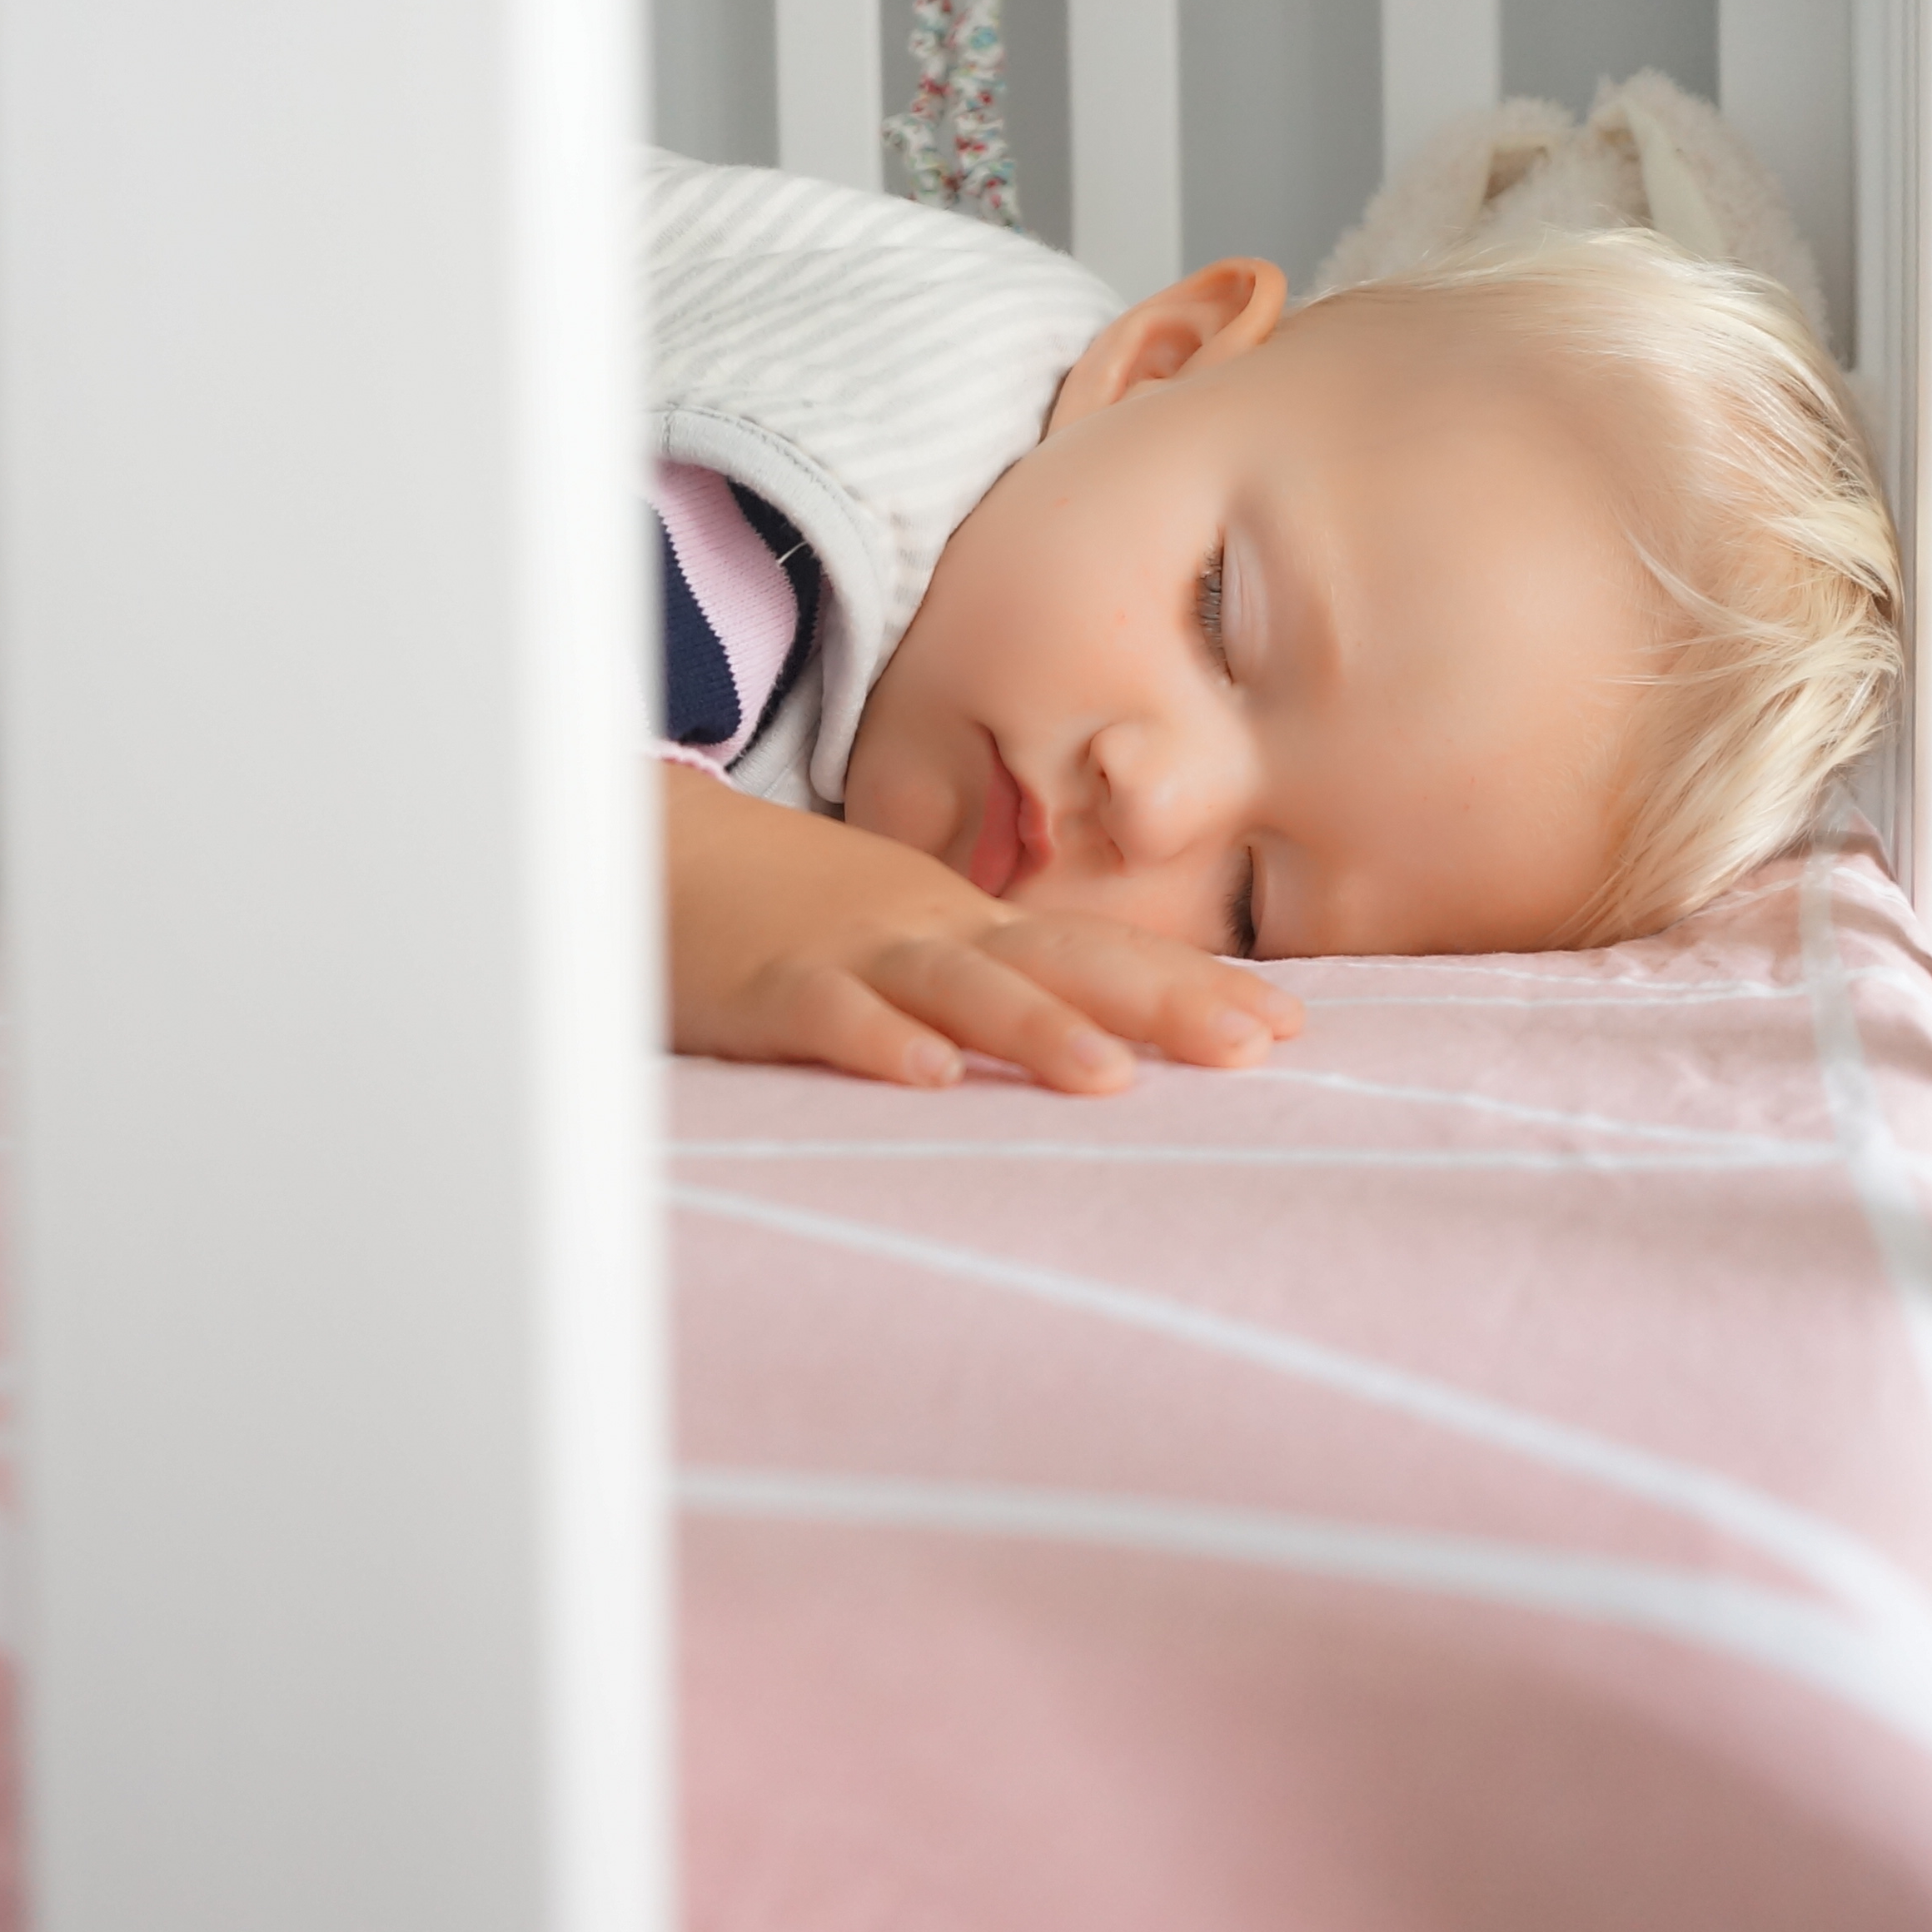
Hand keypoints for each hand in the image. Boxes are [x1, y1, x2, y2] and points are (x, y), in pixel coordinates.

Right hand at [664, 762, 1304, 1093]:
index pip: (1096, 951)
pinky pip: (827, 1014)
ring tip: (1112, 1079)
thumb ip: (983, 985)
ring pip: (957, 986)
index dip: (1191, 985)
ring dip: (1035, 1029)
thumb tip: (1096, 1041)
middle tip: (1255, 1050)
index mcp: (965, 924)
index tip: (1289, 1027)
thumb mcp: (898, 944)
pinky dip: (879, 1041)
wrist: (642, 852)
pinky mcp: (764, 988)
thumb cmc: (780, 920)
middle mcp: (926, 929)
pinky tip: (930, 1077)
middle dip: (1162, 1003)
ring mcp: (847, 951)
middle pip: (1060, 960)